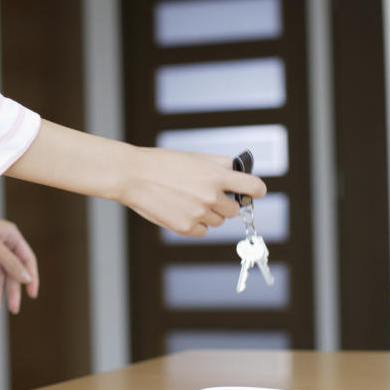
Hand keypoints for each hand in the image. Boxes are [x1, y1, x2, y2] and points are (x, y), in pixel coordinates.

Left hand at [0, 208, 38, 313]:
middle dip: (13, 290)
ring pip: (1, 273)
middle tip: (14, 309)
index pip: (28, 261)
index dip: (32, 278)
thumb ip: (11, 263)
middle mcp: (7, 244)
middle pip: (14, 271)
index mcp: (14, 238)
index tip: (32, 294)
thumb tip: (27, 278)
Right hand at [4, 120, 264, 236]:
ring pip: (218, 221)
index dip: (256, 190)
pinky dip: (195, 225)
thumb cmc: (162, 164)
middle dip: (225, 203)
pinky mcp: (185, 228)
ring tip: (188, 201)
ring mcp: (199, 214)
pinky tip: (181, 211)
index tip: (254, 192)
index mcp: (217, 176)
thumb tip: (238, 170)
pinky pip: (202, 231)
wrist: (133, 176)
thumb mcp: (194, 157)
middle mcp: (211, 196)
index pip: (254, 187)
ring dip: (209, 214)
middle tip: (207, 195)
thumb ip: (220, 164)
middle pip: (234, 209)